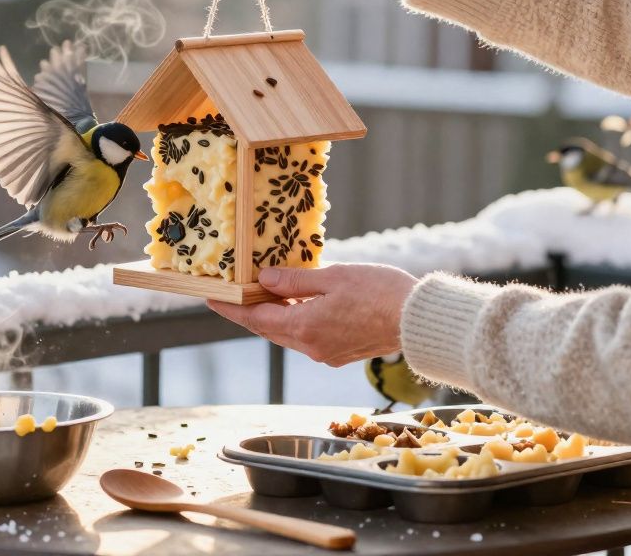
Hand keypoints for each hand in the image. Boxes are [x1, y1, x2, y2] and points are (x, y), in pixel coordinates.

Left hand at [208, 263, 417, 366]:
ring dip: (276, 316)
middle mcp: (311, 347)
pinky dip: (297, 321)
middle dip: (251, 312)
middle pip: (270, 329)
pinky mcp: (343, 352)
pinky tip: (299, 304)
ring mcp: (327, 353)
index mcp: (304, 329)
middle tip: (233, 295)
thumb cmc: (379, 293)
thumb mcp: (332, 277)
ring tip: (264, 295)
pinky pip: (309, 336)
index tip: (211, 299)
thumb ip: (295, 282)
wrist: (418, 320)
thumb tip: (264, 282)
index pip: (256, 320)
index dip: (231, 309)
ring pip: (290, 334)